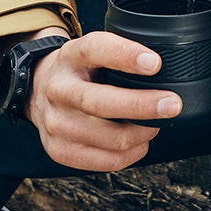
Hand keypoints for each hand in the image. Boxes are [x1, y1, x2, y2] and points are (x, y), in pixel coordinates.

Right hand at [25, 28, 181, 171]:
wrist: (38, 92)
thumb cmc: (79, 71)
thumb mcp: (92, 51)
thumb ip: (120, 55)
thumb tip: (164, 69)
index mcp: (71, 57)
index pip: (95, 49)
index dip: (126, 56)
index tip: (155, 63)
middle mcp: (58, 89)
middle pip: (100, 103)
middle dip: (142, 106)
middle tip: (172, 104)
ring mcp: (56, 123)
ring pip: (110, 138)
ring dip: (142, 133)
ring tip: (156, 124)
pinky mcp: (59, 150)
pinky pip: (106, 161)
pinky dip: (132, 154)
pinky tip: (139, 142)